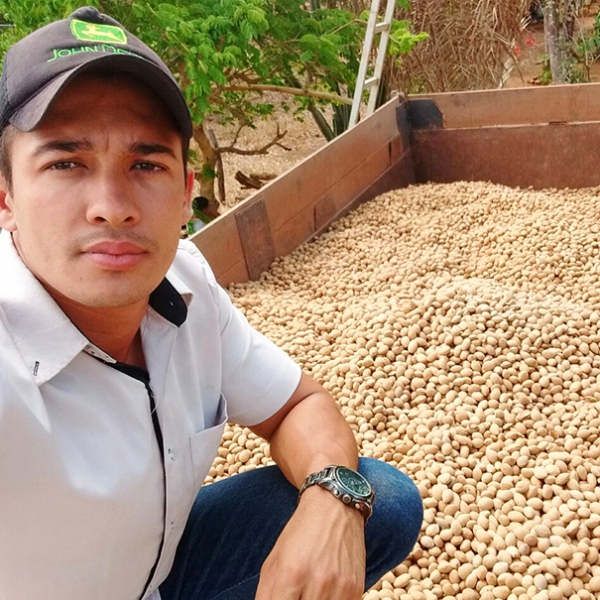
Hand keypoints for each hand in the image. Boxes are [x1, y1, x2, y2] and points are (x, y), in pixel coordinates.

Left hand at [255, 485, 365, 599]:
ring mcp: (340, 588)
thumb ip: (265, 594)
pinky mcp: (356, 589)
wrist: (335, 507)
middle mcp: (317, 582)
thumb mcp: (274, 560)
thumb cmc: (301, 533)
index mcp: (291, 574)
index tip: (281, 599)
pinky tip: (326, 592)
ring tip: (310, 591)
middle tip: (295, 593)